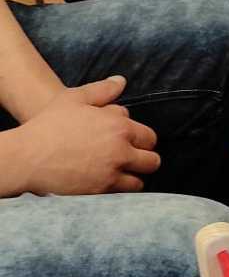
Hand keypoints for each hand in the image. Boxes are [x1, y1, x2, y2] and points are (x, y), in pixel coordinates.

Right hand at [13, 76, 159, 193]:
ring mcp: (111, 174)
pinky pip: (122, 195)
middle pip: (152, 161)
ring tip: (123, 173)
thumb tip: (121, 81)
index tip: (132, 142)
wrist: (27, 156)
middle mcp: (120, 151)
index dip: (142, 140)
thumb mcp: (74, 99)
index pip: (149, 137)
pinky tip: (111, 183)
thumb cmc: (49, 125)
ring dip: (134, 177)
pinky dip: (120, 190)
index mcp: (119, 127)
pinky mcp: (99, 192)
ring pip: (139, 181)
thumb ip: (102, 90)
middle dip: (144, 159)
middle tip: (133, 159)